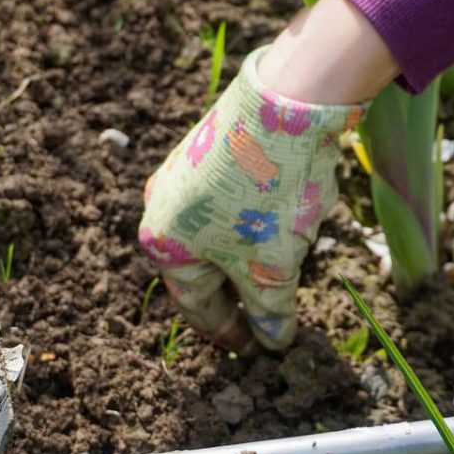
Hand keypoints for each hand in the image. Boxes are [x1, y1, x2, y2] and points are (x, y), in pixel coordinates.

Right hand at [139, 46, 364, 351]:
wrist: (286, 102)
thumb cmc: (267, 196)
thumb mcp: (272, 268)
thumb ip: (271, 312)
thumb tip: (274, 341)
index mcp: (164, 245)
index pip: (198, 307)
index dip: (231, 333)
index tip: (257, 350)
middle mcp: (163, 208)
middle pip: (206, 269)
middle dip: (242, 293)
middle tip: (270, 317)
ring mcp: (185, 174)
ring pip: (222, 233)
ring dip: (254, 255)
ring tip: (289, 265)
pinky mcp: (212, 149)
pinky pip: (234, 202)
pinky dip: (259, 221)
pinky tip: (291, 218)